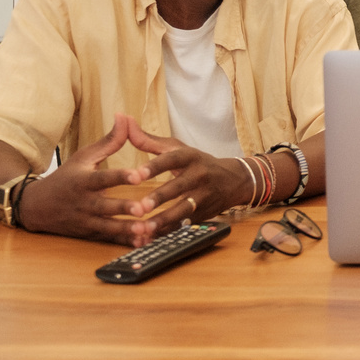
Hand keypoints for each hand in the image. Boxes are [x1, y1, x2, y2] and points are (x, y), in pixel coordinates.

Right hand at [17, 114, 155, 245]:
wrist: (35, 206)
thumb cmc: (66, 177)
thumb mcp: (84, 156)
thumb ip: (109, 141)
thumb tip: (125, 116)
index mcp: (84, 181)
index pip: (104, 177)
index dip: (121, 176)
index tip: (139, 175)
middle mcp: (84, 202)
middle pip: (106, 206)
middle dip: (124, 208)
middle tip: (144, 209)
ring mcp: (85, 221)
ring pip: (108, 227)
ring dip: (127, 230)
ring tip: (148, 231)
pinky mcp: (88, 234)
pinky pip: (107, 239)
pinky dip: (123, 242)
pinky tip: (143, 244)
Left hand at [125, 120, 251, 240]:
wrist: (235, 179)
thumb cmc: (198, 162)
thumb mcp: (178, 148)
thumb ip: (148, 140)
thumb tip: (123, 120)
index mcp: (190, 157)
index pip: (171, 160)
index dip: (153, 168)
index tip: (135, 175)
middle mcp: (200, 175)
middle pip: (178, 187)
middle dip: (159, 198)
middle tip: (139, 207)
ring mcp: (204, 196)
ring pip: (184, 210)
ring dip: (165, 220)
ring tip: (145, 229)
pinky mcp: (205, 214)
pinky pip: (186, 224)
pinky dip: (170, 232)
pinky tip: (153, 239)